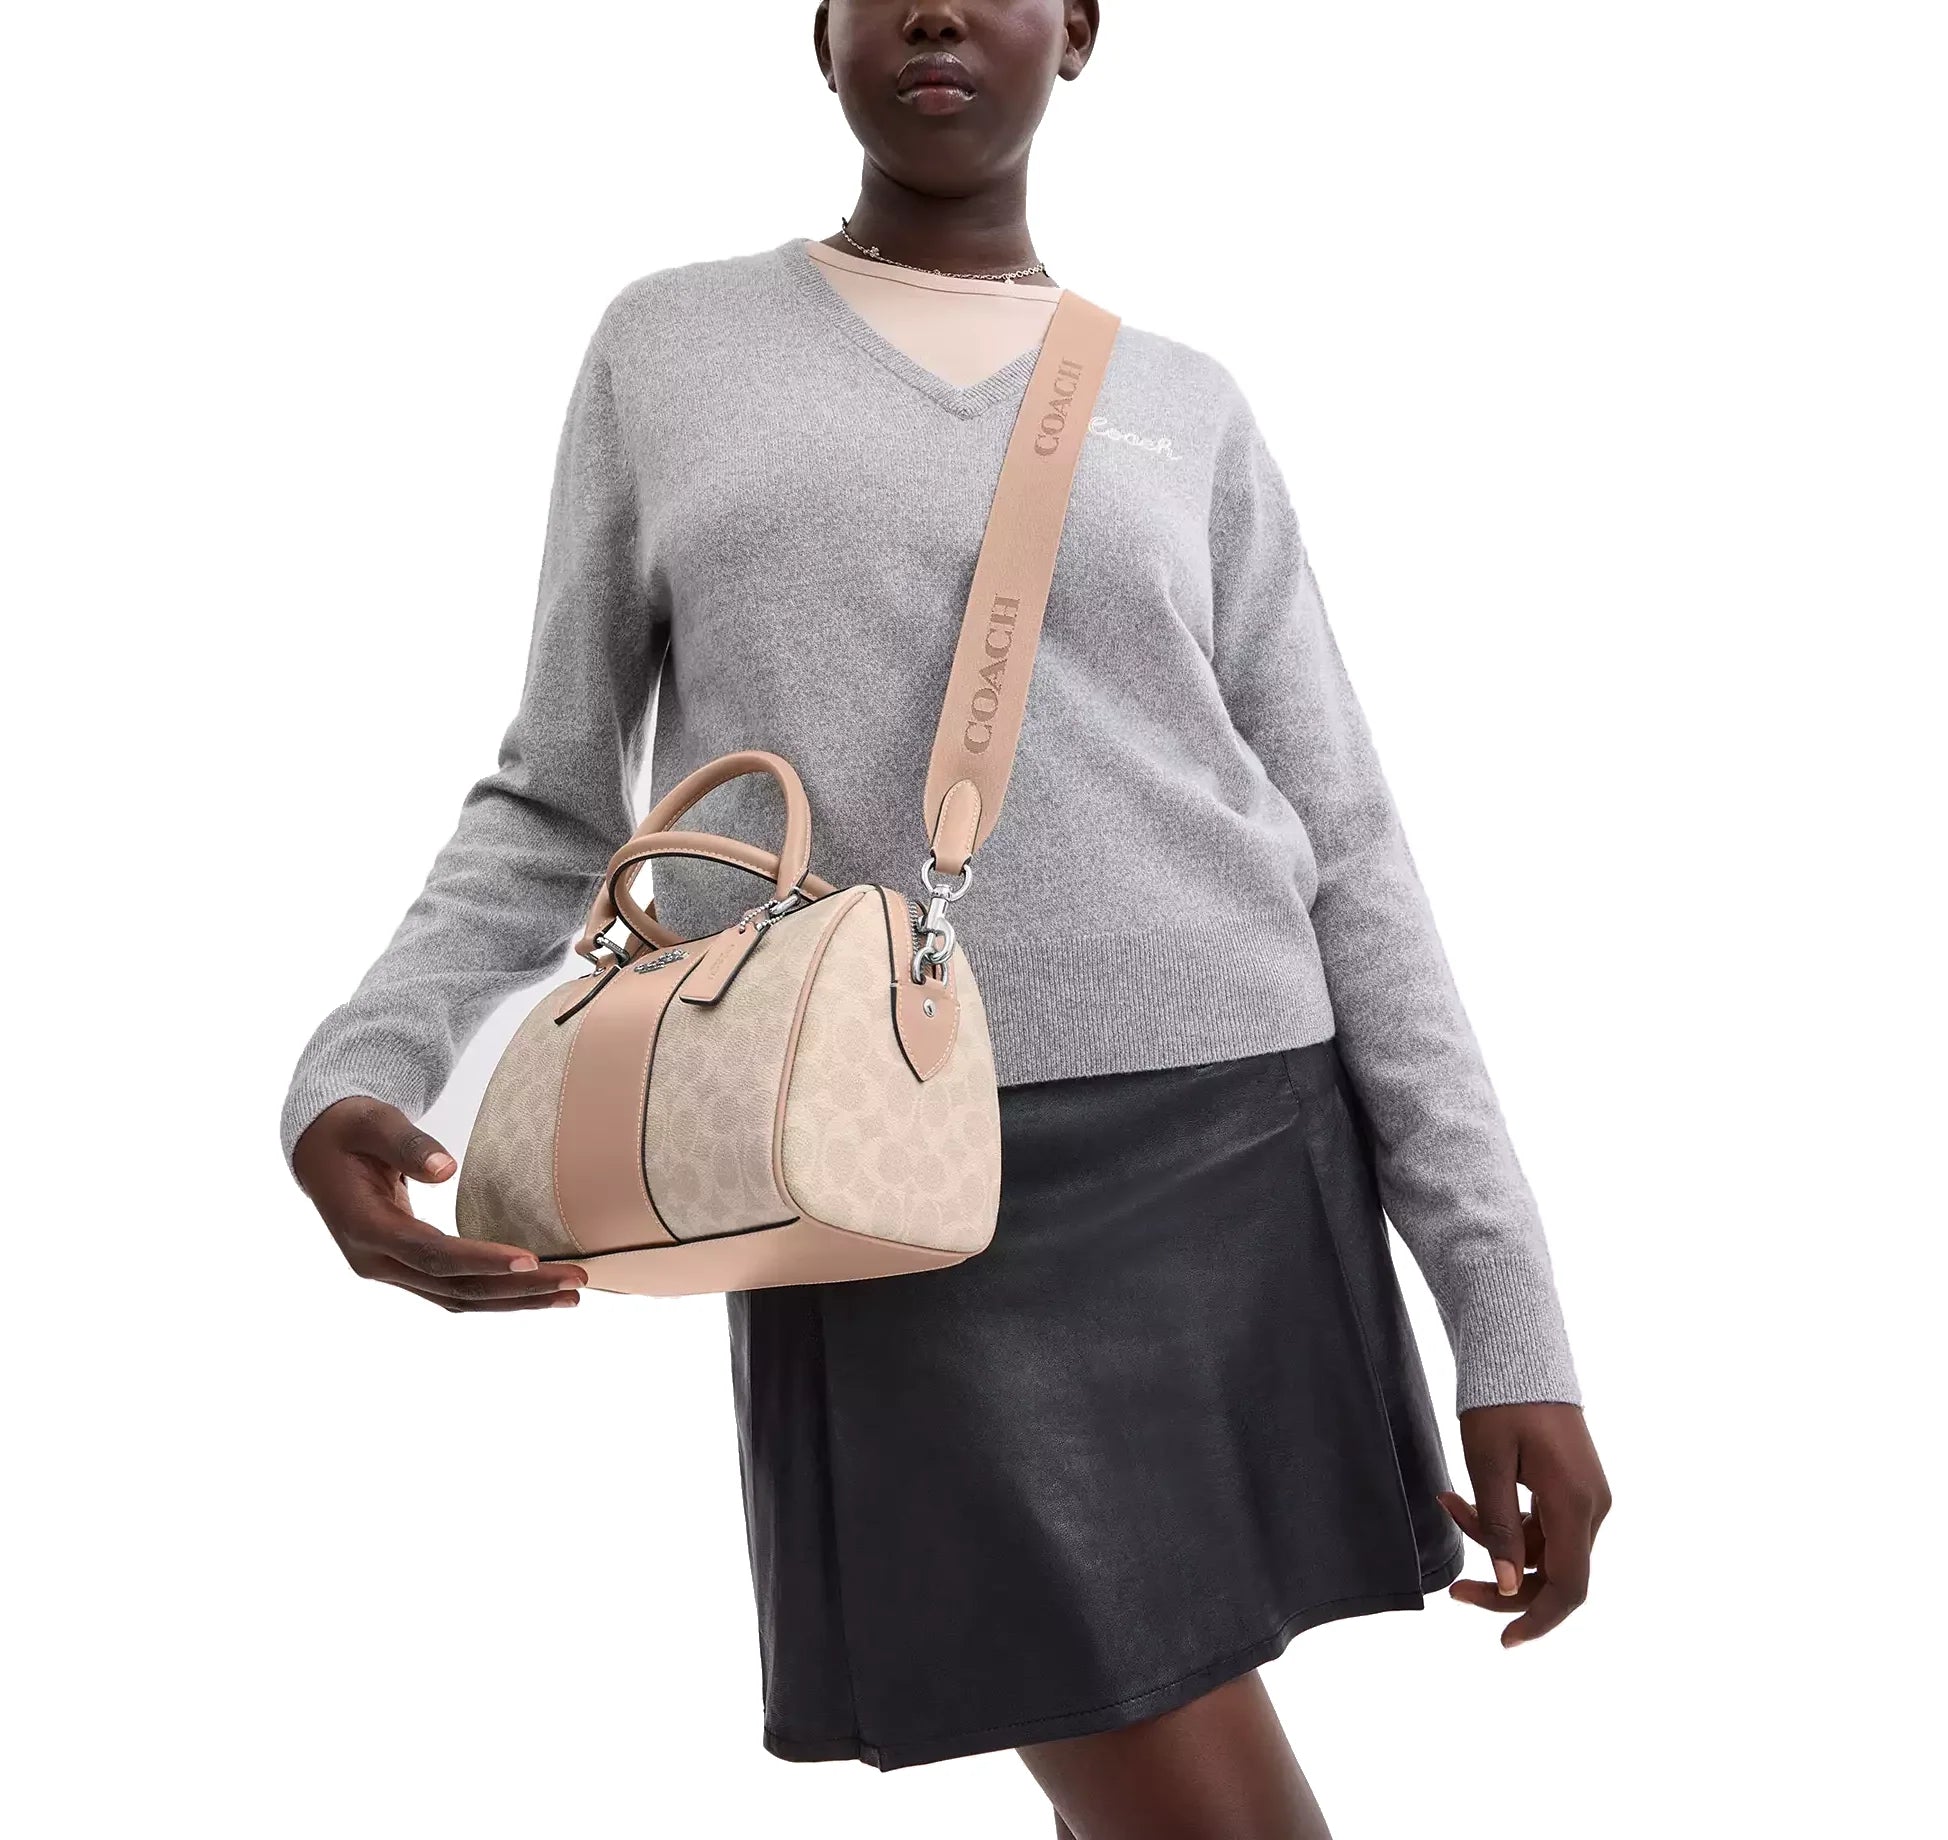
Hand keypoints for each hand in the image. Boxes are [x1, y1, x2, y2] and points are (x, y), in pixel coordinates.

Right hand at [292, 1096, 586, 1311]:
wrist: (318, 1147)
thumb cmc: (349, 1128)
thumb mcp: (372, 1123)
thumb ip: (407, 1144)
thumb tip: (446, 1168)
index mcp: (364, 1228)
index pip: (431, 1254)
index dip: (481, 1259)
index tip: (530, 1259)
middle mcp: (376, 1261)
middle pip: (454, 1287)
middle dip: (517, 1288)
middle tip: (575, 1281)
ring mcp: (390, 1270)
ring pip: (458, 1299)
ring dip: (515, 1300)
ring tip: (570, 1295)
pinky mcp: (405, 1268)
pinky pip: (455, 1290)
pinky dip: (496, 1294)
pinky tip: (537, 1289)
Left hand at [1439, 1402, 1611, 1646]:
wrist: (1519, 1351)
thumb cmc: (1500, 1402)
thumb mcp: (1488, 1464)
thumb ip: (1499, 1528)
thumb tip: (1508, 1587)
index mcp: (1575, 1504)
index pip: (1568, 1587)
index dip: (1538, 1621)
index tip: (1505, 1642)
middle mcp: (1592, 1506)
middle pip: (1554, 1573)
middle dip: (1503, 1584)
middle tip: (1453, 1590)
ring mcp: (1586, 1496)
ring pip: (1543, 1548)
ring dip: (1496, 1541)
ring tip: (1448, 1505)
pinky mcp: (1574, 1486)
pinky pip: (1543, 1524)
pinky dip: (1507, 1523)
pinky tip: (1465, 1500)